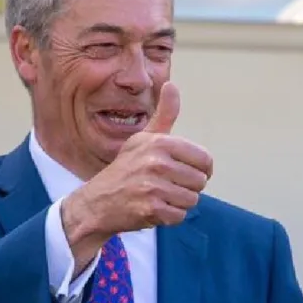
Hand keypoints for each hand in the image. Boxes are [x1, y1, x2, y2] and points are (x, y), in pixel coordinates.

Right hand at [61, 81, 212, 266]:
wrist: (97, 201)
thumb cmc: (126, 168)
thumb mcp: (144, 138)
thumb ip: (164, 115)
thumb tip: (172, 85)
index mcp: (160, 143)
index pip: (205, 160)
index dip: (200, 170)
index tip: (185, 172)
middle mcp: (157, 162)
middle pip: (200, 182)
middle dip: (187, 188)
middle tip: (166, 186)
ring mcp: (153, 186)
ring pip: (191, 200)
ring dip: (178, 203)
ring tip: (159, 196)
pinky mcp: (150, 209)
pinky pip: (179, 216)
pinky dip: (169, 217)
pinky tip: (153, 209)